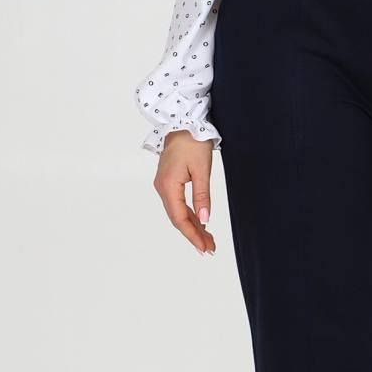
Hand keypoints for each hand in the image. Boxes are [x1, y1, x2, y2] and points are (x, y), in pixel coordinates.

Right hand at [153, 131, 217, 255]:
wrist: (183, 122)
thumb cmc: (193, 141)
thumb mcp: (202, 169)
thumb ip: (202, 196)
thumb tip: (205, 220)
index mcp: (168, 186)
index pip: (180, 218)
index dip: (193, 235)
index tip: (205, 248)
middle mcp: (162, 188)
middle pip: (177, 218)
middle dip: (193, 235)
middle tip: (209, 249)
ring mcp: (164, 185)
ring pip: (177, 212)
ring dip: (192, 226)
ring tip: (208, 239)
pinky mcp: (168, 181)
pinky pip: (178, 204)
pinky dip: (189, 214)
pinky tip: (200, 223)